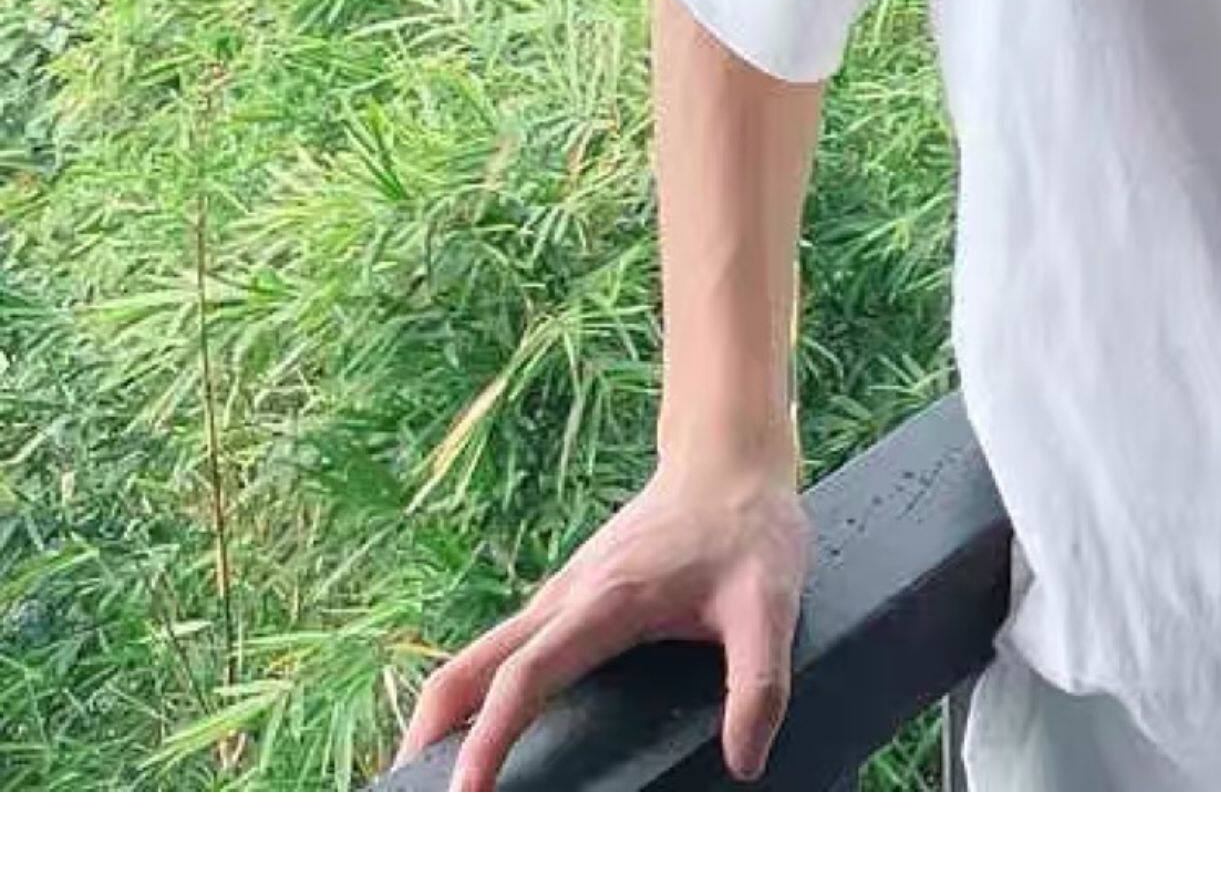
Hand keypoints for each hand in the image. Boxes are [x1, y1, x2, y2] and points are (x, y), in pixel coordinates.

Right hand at [389, 454, 812, 790]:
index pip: (526, 677)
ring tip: (427, 788)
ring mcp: (558, 596)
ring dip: (443, 718)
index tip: (463, 796)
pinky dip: (470, 695)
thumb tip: (743, 761)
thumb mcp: (771, 604)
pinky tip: (477, 734)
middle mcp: (564, 599)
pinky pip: (501, 652)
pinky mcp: (566, 599)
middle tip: (406, 805)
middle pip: (467, 670)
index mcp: (604, 603)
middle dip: (429, 735)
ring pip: (475, 659)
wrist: (729, 458)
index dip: (490, 739)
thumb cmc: (749, 527)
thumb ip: (760, 683)